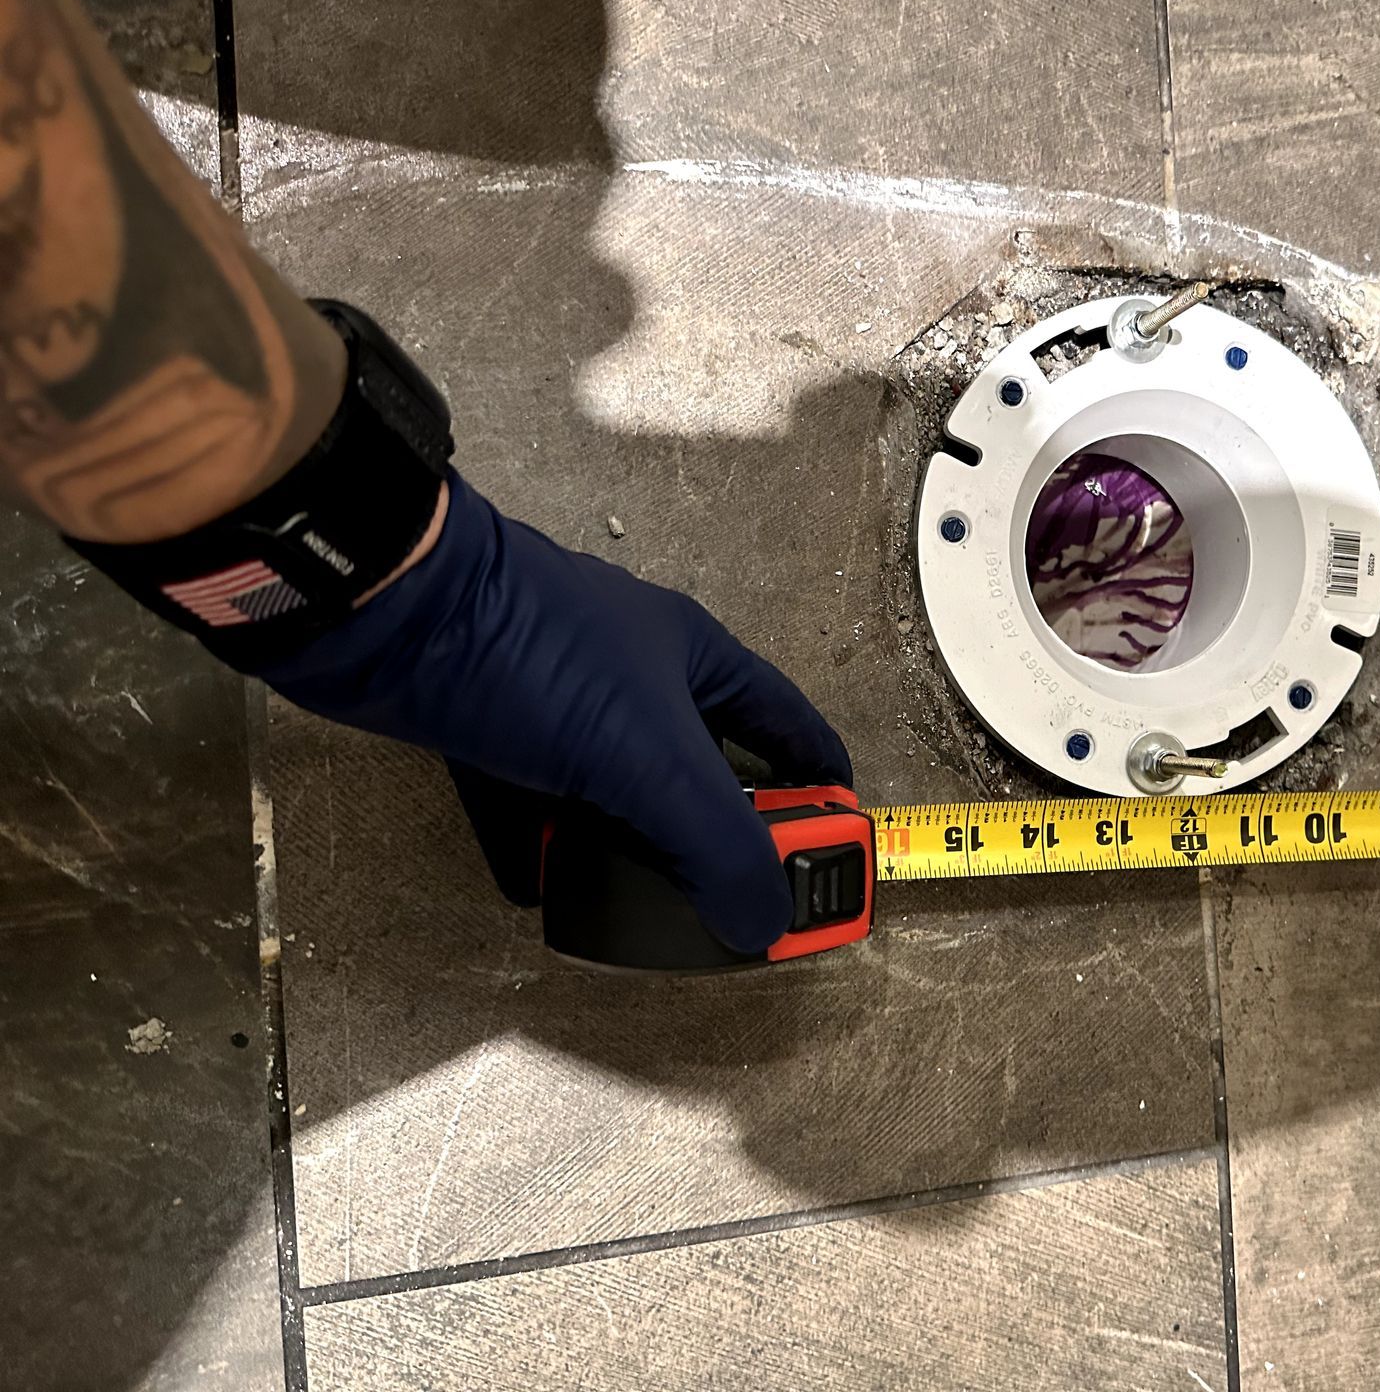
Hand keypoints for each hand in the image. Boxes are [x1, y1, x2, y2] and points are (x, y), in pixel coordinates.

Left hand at [251, 471, 852, 951]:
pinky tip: (550, 889)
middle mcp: (638, 681)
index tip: (834, 859)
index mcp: (697, 662)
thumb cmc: (529, 648)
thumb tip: (762, 920)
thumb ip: (717, 843)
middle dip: (721, 840)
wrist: (389, 616)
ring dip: (634, 852)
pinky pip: (537, 808)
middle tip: (735, 905)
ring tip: (646, 908)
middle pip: (707, 775)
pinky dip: (547, 852)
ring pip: (622, 796)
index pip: (791, 730)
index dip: (822, 793)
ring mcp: (565, 708)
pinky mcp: (497, 735)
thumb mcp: (649, 757)